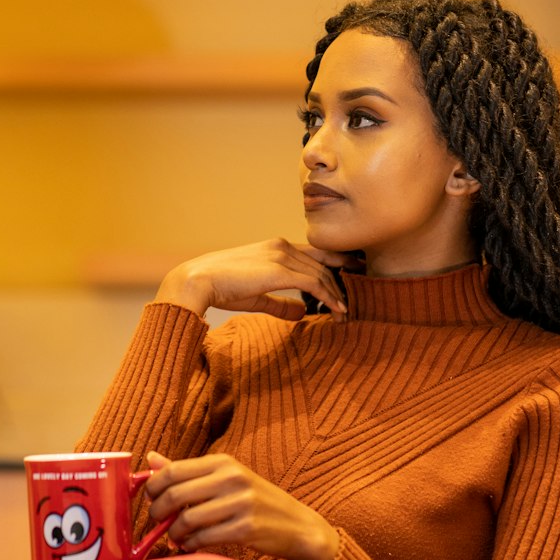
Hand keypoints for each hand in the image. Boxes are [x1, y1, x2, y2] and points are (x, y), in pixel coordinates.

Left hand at [144, 451, 339, 559]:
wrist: (296, 525)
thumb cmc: (255, 500)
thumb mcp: (225, 478)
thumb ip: (187, 471)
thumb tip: (150, 458)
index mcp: (223, 462)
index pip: (173, 470)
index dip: (153, 487)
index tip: (150, 499)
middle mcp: (231, 478)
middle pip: (176, 494)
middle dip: (158, 512)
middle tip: (156, 521)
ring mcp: (240, 503)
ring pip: (187, 519)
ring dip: (173, 532)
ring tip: (174, 537)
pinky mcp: (245, 529)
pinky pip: (203, 538)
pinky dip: (190, 544)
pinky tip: (189, 545)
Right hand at [155, 237, 353, 318]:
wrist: (199, 281)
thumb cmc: (221, 288)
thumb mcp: (257, 296)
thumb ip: (281, 302)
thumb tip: (302, 312)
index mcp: (276, 247)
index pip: (314, 255)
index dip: (335, 265)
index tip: (352, 277)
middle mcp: (282, 246)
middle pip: (324, 260)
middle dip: (344, 276)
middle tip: (360, 292)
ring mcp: (281, 256)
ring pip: (322, 273)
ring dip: (338, 294)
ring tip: (348, 312)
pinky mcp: (279, 270)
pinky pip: (314, 283)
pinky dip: (329, 297)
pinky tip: (339, 310)